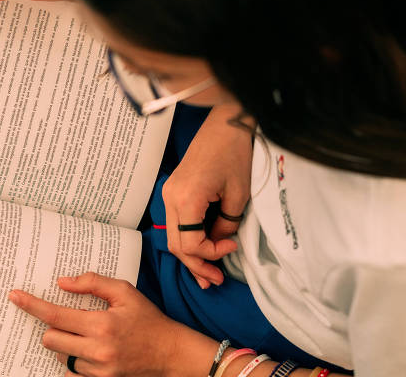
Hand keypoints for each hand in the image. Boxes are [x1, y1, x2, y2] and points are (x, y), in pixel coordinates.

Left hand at [9, 272, 217, 376]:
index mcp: (101, 324)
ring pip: (60, 356)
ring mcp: (98, 371)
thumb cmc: (147, 319)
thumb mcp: (124, 292)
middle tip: (67, 320)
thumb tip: (62, 283)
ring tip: (84, 334)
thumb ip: (92, 283)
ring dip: (64, 344)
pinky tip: (86, 350)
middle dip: (52, 327)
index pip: (55, 315)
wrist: (170, 353)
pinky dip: (72, 360)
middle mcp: (97, 350)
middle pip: (51, 339)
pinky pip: (70, 373)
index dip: (32, 305)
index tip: (14, 296)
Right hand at [163, 104, 252, 288]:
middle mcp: (170, 198)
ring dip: (191, 255)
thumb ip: (226, 224)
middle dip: (197, 265)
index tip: (231, 247)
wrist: (225, 124)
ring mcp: (168, 193)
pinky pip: (176, 223)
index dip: (211, 254)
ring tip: (209, 274)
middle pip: (176, 245)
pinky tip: (202, 250)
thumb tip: (219, 242)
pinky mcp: (172, 190)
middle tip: (216, 280)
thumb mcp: (237, 196)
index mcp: (186, 199)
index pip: (190, 244)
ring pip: (174, 236)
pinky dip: (189, 239)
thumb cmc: (234, 154)